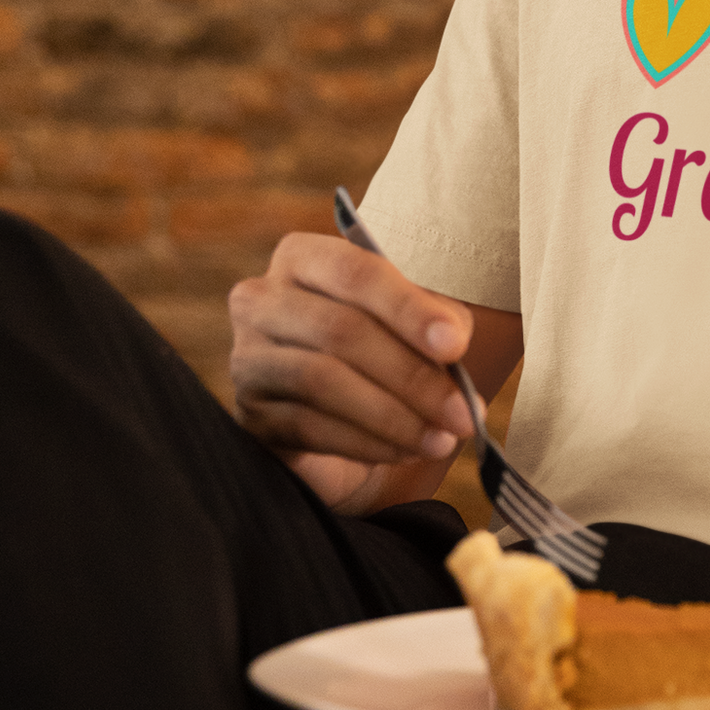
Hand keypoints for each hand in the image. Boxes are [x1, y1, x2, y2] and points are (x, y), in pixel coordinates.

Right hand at [229, 232, 493, 514]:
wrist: (338, 417)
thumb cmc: (380, 353)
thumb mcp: (411, 326)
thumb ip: (434, 321)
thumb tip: (451, 339)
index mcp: (303, 258)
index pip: (354, 272)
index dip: (408, 308)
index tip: (455, 345)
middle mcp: (261, 299)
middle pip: (340, 330)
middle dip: (411, 376)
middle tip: (462, 412)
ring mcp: (247, 358)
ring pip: (322, 381)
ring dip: (393, 416)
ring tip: (440, 438)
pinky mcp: (249, 414)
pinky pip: (309, 427)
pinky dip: (366, 443)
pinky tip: (404, 450)